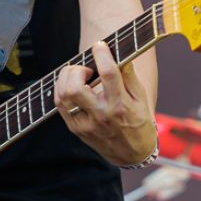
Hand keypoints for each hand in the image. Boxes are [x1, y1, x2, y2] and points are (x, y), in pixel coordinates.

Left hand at [54, 41, 154, 165]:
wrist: (132, 154)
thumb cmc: (139, 123)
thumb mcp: (141, 99)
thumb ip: (129, 76)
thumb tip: (121, 54)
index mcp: (121, 105)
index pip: (108, 74)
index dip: (102, 55)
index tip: (99, 45)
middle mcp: (101, 115)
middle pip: (75, 87)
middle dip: (76, 70)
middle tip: (86, 69)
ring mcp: (85, 124)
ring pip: (63, 95)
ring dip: (66, 79)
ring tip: (79, 77)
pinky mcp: (76, 129)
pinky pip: (59, 104)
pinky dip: (62, 90)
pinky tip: (72, 87)